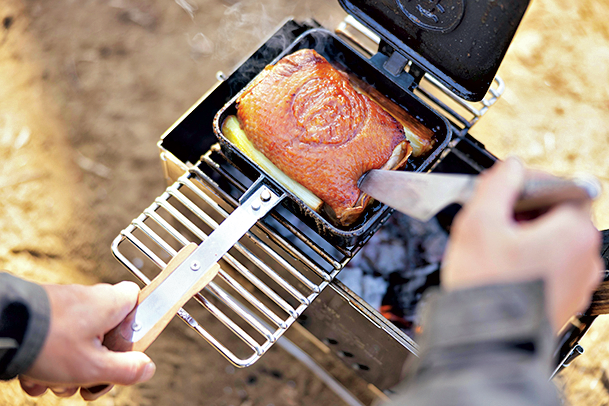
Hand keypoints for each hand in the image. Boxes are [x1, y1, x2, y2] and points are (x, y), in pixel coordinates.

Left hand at [19, 281, 155, 399]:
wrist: (2, 327)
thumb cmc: (51, 343)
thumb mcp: (94, 366)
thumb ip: (126, 369)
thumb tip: (148, 368)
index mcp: (110, 303)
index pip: (137, 300)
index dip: (136, 325)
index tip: (126, 349)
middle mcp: (89, 298)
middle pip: (106, 333)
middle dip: (96, 364)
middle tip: (86, 381)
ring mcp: (64, 306)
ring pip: (79, 341)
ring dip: (69, 368)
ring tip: (53, 382)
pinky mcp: (42, 315)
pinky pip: (55, 341)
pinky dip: (47, 361)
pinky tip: (35, 377)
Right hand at [441, 158, 603, 329]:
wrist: (486, 341)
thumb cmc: (486, 286)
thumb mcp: (479, 222)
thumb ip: (498, 184)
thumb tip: (511, 168)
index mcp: (574, 232)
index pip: (562, 187)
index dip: (529, 182)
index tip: (504, 187)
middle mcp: (586, 258)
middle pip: (558, 215)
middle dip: (524, 211)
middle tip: (492, 218)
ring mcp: (579, 283)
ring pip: (554, 242)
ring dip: (526, 236)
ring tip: (494, 247)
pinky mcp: (566, 301)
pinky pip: (551, 268)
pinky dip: (530, 261)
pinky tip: (501, 269)